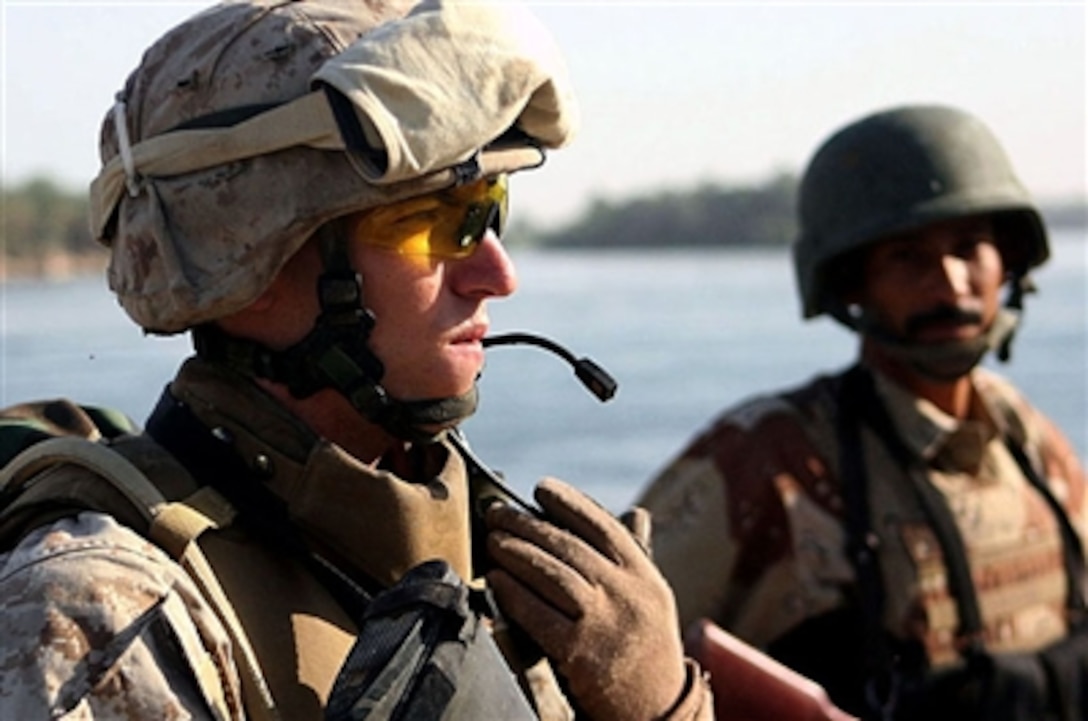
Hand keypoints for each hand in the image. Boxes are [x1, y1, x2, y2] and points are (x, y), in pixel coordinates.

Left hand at [485, 477, 687, 720]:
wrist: (658, 708)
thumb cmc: (650, 647)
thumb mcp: (653, 597)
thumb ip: (637, 557)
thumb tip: (633, 514)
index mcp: (644, 574)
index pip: (602, 526)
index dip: (569, 502)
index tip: (541, 488)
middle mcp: (626, 592)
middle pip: (569, 546)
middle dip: (528, 524)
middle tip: (499, 512)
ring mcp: (603, 622)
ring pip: (551, 574)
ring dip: (515, 552)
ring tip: (493, 540)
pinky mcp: (579, 652)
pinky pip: (538, 614)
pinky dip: (514, 593)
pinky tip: (497, 580)